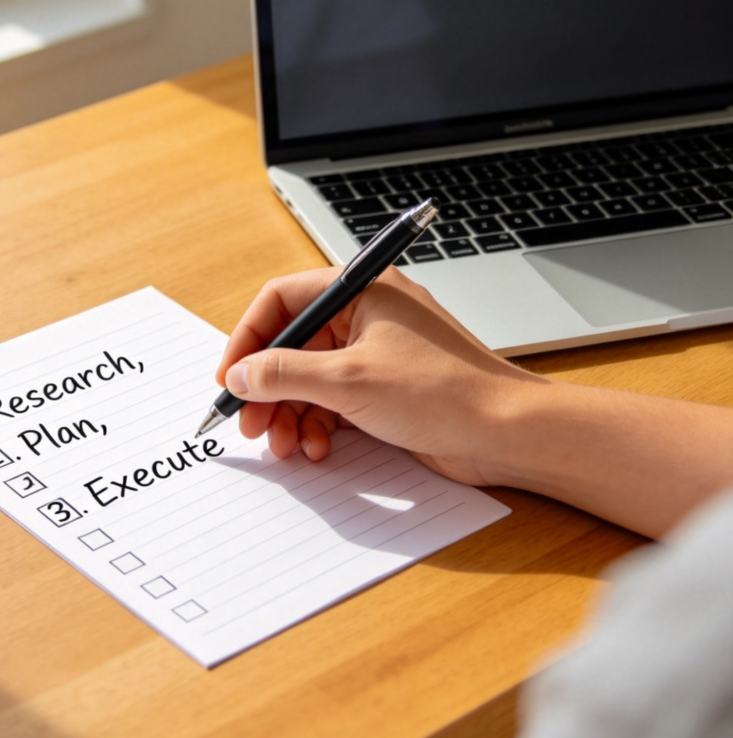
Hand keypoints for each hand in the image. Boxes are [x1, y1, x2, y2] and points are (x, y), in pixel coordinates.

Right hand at [216, 266, 541, 485]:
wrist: (507, 433)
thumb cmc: (443, 392)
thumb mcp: (348, 381)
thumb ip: (285, 374)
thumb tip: (241, 374)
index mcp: (361, 289)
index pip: (282, 300)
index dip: (249, 338)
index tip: (230, 377)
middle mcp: (366, 314)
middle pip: (292, 343)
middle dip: (268, 387)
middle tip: (250, 423)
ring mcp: (375, 352)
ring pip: (310, 377)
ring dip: (290, 412)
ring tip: (284, 445)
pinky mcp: (384, 387)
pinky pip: (333, 400)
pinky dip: (318, 424)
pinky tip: (318, 448)